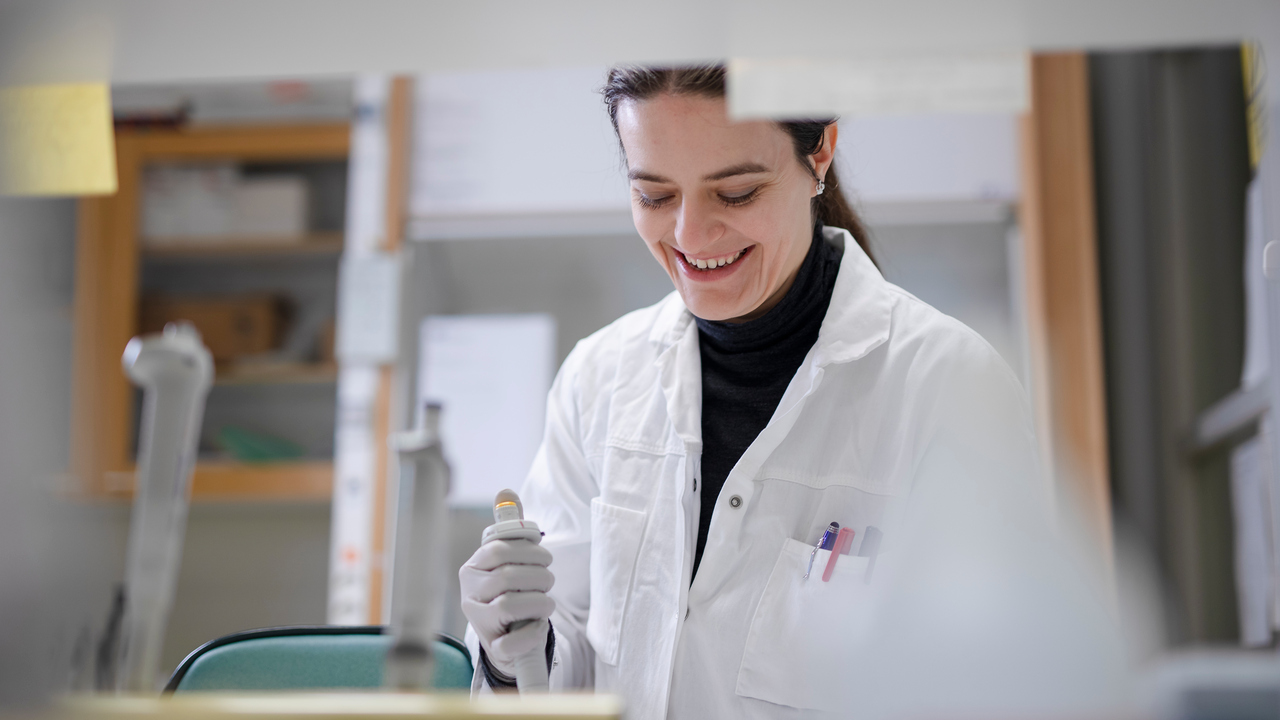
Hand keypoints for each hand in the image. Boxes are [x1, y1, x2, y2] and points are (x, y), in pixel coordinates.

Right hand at [459, 539, 555, 675]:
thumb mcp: (506, 566)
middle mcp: (470, 595)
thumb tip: (508, 500)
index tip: (545, 559)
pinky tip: (539, 625)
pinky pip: (512, 642)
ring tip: (546, 603)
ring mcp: (478, 622)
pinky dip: (533, 633)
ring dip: (540, 602)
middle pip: (507, 577)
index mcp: (472, 569)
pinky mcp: (493, 648)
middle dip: (539, 577)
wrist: (504, 637)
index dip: (529, 552)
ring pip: (509, 605)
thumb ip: (511, 540)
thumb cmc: (511, 594)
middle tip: (548, 581)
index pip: (497, 550)